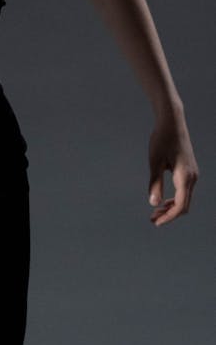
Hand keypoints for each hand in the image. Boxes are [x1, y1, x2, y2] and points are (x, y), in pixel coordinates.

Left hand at [148, 111, 198, 226]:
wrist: (172, 122)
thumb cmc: (161, 140)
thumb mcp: (155, 162)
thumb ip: (155, 183)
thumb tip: (153, 204)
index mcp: (185, 177)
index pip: (180, 206)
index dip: (168, 217)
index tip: (155, 222)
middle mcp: (192, 178)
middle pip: (184, 205)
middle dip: (169, 214)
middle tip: (152, 219)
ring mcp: (193, 174)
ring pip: (185, 198)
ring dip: (171, 207)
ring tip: (155, 212)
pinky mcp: (190, 171)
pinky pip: (184, 191)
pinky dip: (174, 198)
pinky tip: (163, 199)